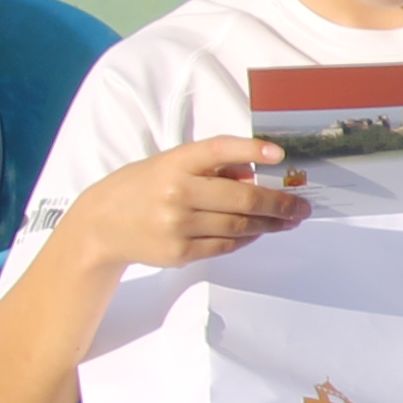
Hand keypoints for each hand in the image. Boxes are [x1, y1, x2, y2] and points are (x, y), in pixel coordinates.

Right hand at [62, 136, 307, 270]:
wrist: (100, 225)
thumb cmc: (143, 187)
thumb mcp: (169, 165)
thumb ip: (210, 167)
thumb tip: (255, 172)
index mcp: (174, 162)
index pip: (217, 150)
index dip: (249, 150)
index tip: (278, 154)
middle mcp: (176, 192)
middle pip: (242, 198)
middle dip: (279, 202)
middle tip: (301, 205)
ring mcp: (177, 225)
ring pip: (239, 225)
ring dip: (270, 223)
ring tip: (289, 220)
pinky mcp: (179, 252)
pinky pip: (225, 246)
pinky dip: (247, 239)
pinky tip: (259, 232)